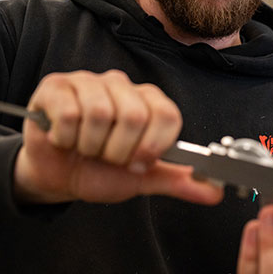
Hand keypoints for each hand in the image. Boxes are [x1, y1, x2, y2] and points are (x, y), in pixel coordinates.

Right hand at [13, 70, 222, 205]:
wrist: (58, 176)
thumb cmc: (100, 171)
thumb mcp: (142, 179)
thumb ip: (178, 181)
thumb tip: (215, 192)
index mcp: (147, 101)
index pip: (168, 114)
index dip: (153, 146)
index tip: (137, 163)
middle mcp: (120, 85)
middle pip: (135, 116)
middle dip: (119, 151)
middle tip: (106, 156)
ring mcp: (87, 81)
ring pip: (100, 114)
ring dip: (91, 146)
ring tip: (84, 147)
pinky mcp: (56, 86)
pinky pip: (70, 113)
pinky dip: (66, 138)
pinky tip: (63, 139)